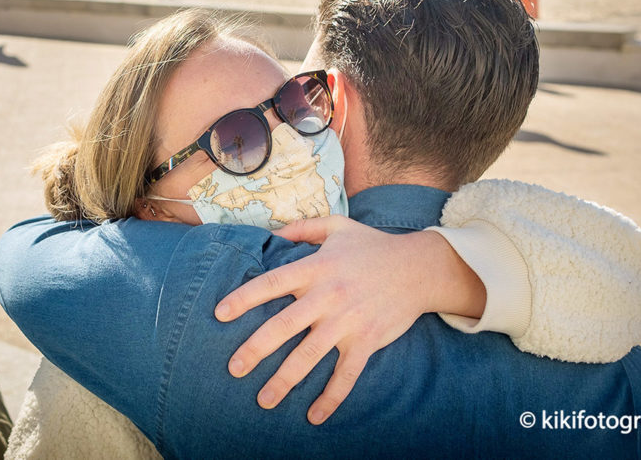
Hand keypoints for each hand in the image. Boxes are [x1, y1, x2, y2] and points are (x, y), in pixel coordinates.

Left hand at [215, 216, 459, 423]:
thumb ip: (303, 228)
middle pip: (284, 326)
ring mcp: (348, 321)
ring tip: (263, 399)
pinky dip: (331, 397)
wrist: (420, 268)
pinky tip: (315, 416)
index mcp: (316, 268)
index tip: (220, 314)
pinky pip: (346, 374)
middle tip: (234, 368)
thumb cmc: (373, 246)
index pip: (272, 283)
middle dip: (255, 349)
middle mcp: (328, 296)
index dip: (244, 298)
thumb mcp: (337, 226)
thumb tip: (271, 231)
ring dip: (285, 380)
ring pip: (309, 355)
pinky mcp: (367, 341)